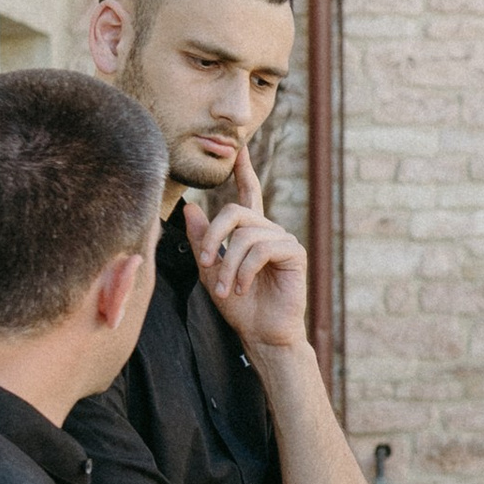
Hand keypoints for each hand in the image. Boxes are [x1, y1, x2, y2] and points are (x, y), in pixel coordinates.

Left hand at [181, 145, 309, 355]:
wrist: (261, 334)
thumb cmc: (239, 307)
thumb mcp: (210, 270)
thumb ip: (202, 239)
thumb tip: (189, 207)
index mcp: (251, 232)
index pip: (248, 194)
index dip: (244, 171)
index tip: (239, 150)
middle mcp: (269, 231)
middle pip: (235, 212)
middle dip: (212, 236)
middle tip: (203, 262)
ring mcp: (283, 240)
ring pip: (245, 234)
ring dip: (228, 264)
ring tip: (224, 288)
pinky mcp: (294, 254)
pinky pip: (262, 248)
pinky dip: (245, 269)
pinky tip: (241, 287)